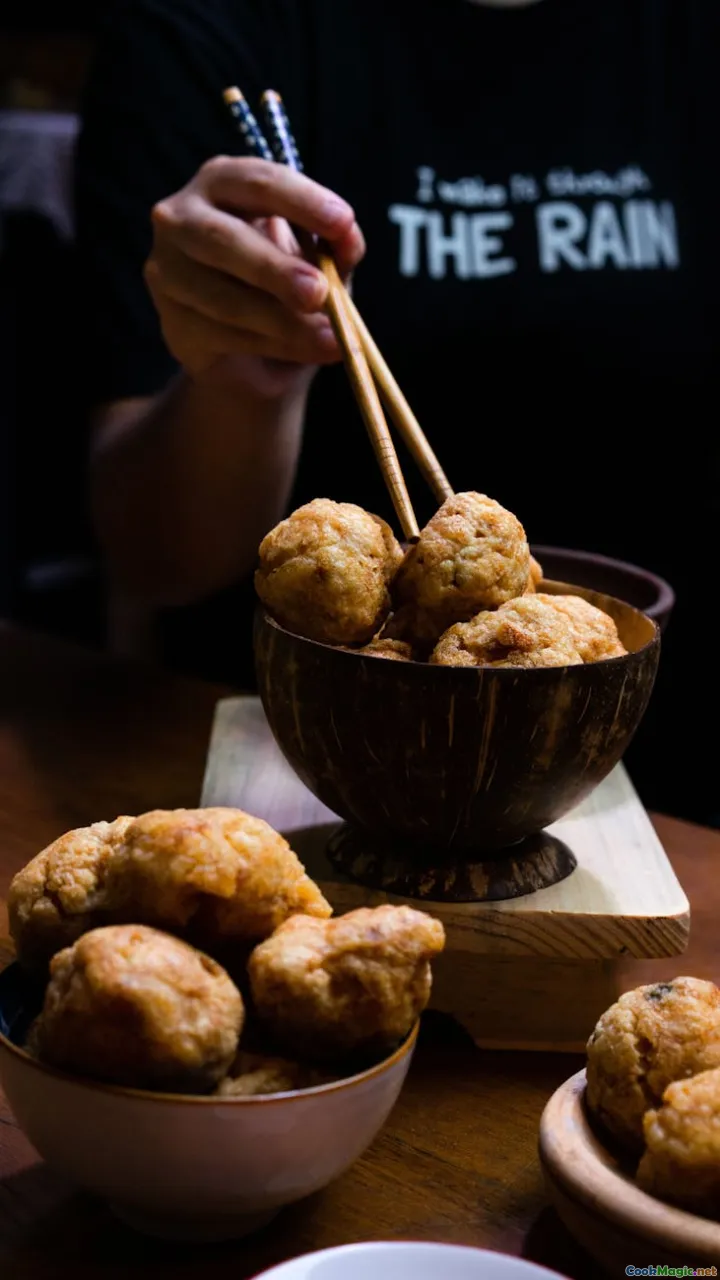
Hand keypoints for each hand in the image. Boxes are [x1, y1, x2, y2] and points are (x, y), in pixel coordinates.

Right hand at [144, 156, 365, 393]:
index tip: (343, 222)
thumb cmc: (284, 285)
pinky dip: (272, 345)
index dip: (302, 200)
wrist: (252, 353)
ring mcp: (167, 271)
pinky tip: (309, 351)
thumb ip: (334, 246)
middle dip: (275, 269)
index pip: (259, 181)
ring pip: (222, 298)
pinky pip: (222, 336)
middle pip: (223, 238)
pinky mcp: (171, 322)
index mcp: (223, 182)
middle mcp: (182, 217)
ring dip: (282, 322)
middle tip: (318, 293)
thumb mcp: (320, 260)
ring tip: (330, 338)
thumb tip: (348, 238)